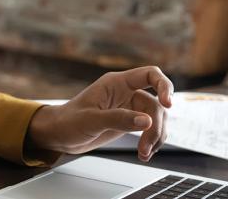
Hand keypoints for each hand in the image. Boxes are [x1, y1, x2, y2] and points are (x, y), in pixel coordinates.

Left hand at [26, 66, 173, 161]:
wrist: (59, 135)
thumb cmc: (68, 122)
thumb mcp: (91, 120)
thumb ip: (118, 119)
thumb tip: (146, 121)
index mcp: (116, 83)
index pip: (150, 74)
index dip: (164, 86)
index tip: (168, 104)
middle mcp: (126, 93)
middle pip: (156, 104)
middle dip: (156, 127)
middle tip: (146, 146)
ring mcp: (129, 107)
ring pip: (156, 118)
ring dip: (155, 137)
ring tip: (144, 154)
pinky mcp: (129, 122)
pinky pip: (150, 129)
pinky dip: (152, 141)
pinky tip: (145, 153)